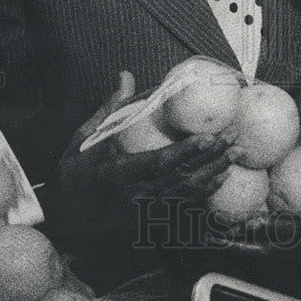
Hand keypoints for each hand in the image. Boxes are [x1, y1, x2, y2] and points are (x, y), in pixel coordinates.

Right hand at [59, 71, 234, 225]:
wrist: (64, 221)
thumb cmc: (74, 176)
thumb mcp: (84, 141)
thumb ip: (110, 110)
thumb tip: (127, 76)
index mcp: (117, 174)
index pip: (159, 163)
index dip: (187, 151)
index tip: (211, 136)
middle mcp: (135, 198)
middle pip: (183, 178)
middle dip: (212, 158)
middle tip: (235, 139)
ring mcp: (145, 215)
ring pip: (189, 194)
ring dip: (215, 173)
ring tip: (236, 154)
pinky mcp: (151, 224)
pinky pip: (185, 209)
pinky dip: (206, 193)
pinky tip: (221, 178)